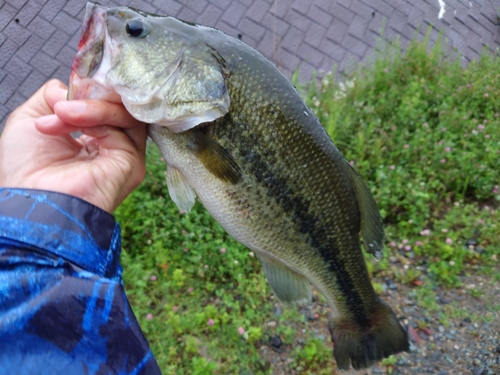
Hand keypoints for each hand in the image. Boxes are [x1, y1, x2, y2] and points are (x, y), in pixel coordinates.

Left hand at [0, 79, 146, 212]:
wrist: (30, 200)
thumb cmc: (25, 170)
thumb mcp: (30, 117)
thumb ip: (54, 95)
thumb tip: (76, 87)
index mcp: (92, 140)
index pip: (105, 104)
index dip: (90, 90)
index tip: (70, 87)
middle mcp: (112, 148)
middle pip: (120, 106)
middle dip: (91, 96)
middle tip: (64, 101)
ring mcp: (125, 155)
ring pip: (124, 112)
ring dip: (90, 106)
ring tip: (62, 113)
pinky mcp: (132, 162)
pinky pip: (123, 125)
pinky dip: (95, 116)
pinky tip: (70, 121)